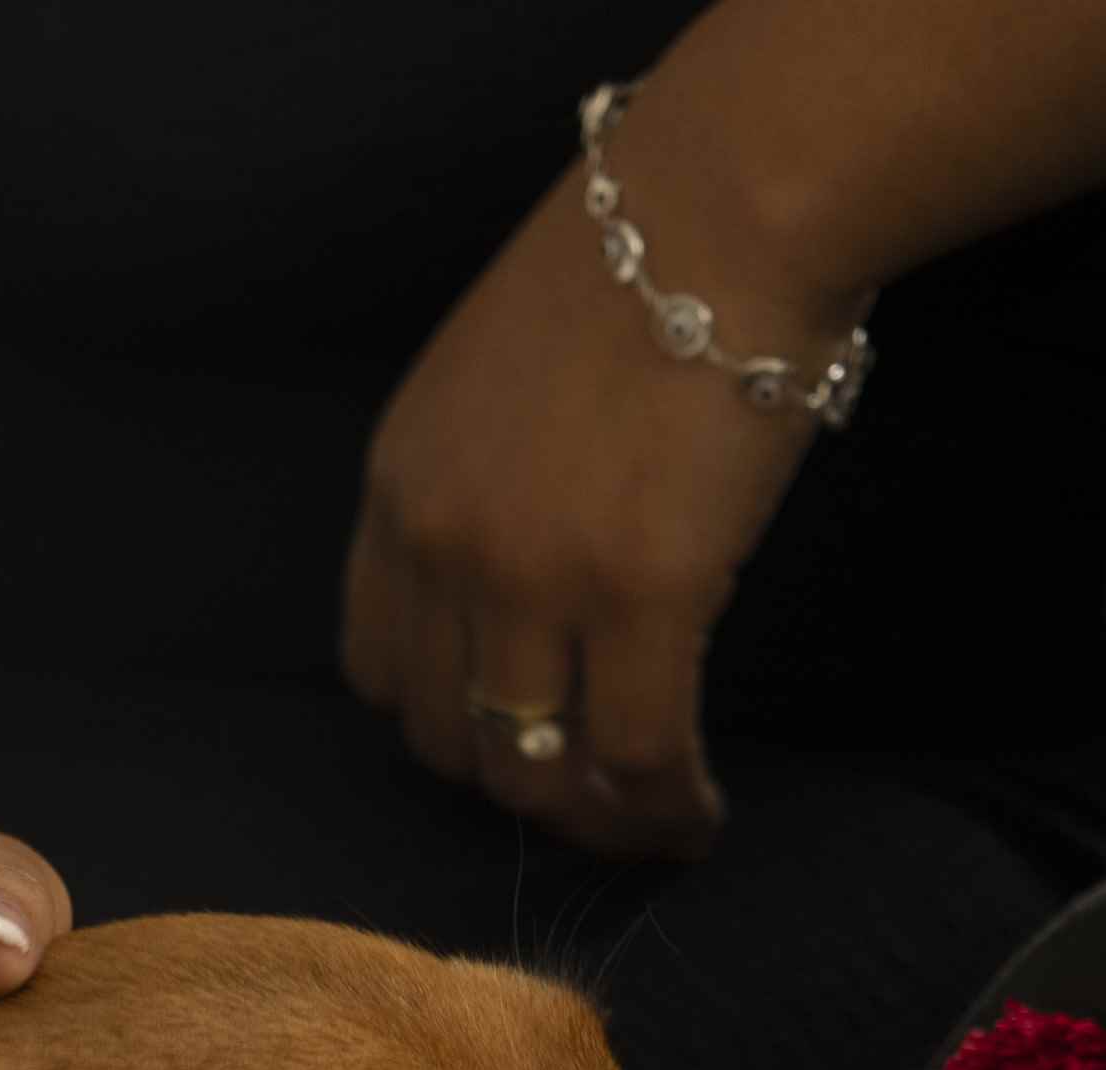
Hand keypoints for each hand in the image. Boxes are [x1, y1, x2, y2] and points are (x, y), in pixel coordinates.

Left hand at [340, 118, 855, 860]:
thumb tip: (535, 574)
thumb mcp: (495, 378)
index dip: (446, 725)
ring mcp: (530, 578)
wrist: (725, 206)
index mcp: (397, 489)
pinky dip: (666, 811)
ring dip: (596, 824)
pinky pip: (638, 756)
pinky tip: (701, 815)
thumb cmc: (640, 267)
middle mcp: (440, 546)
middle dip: (521, 788)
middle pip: (449, 741)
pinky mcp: (638, 595)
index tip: (515, 736)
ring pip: (536, 772)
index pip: (379, 671)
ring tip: (654, 827)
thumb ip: (484, 482)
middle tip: (596, 804)